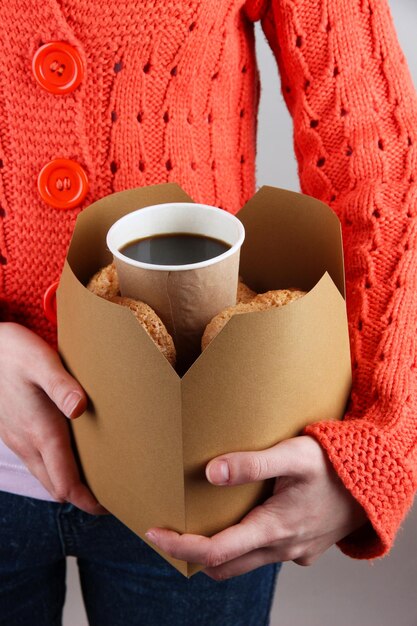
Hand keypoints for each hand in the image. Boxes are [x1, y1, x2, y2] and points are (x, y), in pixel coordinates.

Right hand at [0, 322, 106, 514]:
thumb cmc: (14, 352)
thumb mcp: (41, 361)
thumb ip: (61, 386)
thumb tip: (80, 408)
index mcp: (40, 431)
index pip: (66, 484)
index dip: (90, 500)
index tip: (114, 503)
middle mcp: (28, 443)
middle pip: (58, 487)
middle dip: (84, 497)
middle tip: (115, 491)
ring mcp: (19, 440)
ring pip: (47, 476)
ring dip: (71, 482)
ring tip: (101, 474)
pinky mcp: (15, 432)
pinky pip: (38, 461)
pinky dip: (58, 467)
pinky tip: (76, 450)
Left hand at [146, 435, 367, 578]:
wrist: (376, 484)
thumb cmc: (335, 466)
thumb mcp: (292, 455)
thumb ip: (251, 463)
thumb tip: (210, 474)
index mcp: (274, 528)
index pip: (215, 552)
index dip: (179, 546)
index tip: (154, 533)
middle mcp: (281, 549)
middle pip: (224, 566)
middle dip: (192, 554)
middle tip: (170, 530)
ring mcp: (294, 553)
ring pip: (244, 563)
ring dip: (218, 551)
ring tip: (199, 523)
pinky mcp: (303, 549)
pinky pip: (265, 556)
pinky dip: (244, 545)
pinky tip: (242, 519)